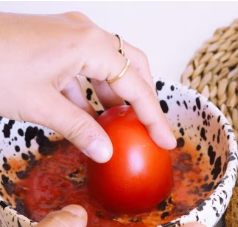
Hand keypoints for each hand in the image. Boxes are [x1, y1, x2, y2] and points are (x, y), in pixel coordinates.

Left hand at [0, 12, 175, 162]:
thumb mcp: (40, 105)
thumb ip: (79, 129)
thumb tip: (106, 152)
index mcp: (89, 44)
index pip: (136, 86)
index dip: (154, 117)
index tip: (167, 140)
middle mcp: (85, 34)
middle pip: (132, 67)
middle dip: (144, 100)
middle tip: (151, 129)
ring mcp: (69, 36)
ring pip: (110, 67)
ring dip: (119, 97)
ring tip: (124, 126)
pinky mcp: (54, 45)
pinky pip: (86, 69)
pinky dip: (92, 94)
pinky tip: (89, 116)